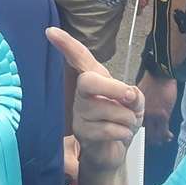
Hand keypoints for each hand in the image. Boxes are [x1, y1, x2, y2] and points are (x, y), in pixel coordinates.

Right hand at [47, 27, 141, 176]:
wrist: (114, 153)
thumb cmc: (122, 121)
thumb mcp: (135, 104)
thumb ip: (134, 94)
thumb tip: (128, 94)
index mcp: (94, 81)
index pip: (79, 58)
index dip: (66, 44)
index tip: (50, 31)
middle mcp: (82, 95)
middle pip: (88, 81)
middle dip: (114, 89)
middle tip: (129, 99)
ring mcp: (80, 114)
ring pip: (109, 110)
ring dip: (128, 119)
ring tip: (124, 125)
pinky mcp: (83, 133)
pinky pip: (110, 129)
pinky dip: (124, 133)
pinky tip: (119, 136)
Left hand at [140, 71, 176, 144]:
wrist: (161, 73)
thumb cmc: (152, 80)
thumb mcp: (140, 92)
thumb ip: (137, 102)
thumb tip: (137, 107)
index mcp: (134, 108)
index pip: (133, 124)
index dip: (136, 131)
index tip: (140, 135)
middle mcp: (141, 113)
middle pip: (142, 131)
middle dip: (147, 139)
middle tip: (151, 142)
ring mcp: (152, 115)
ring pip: (153, 133)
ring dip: (157, 139)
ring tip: (161, 142)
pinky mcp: (163, 115)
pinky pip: (163, 130)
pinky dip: (166, 135)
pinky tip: (168, 137)